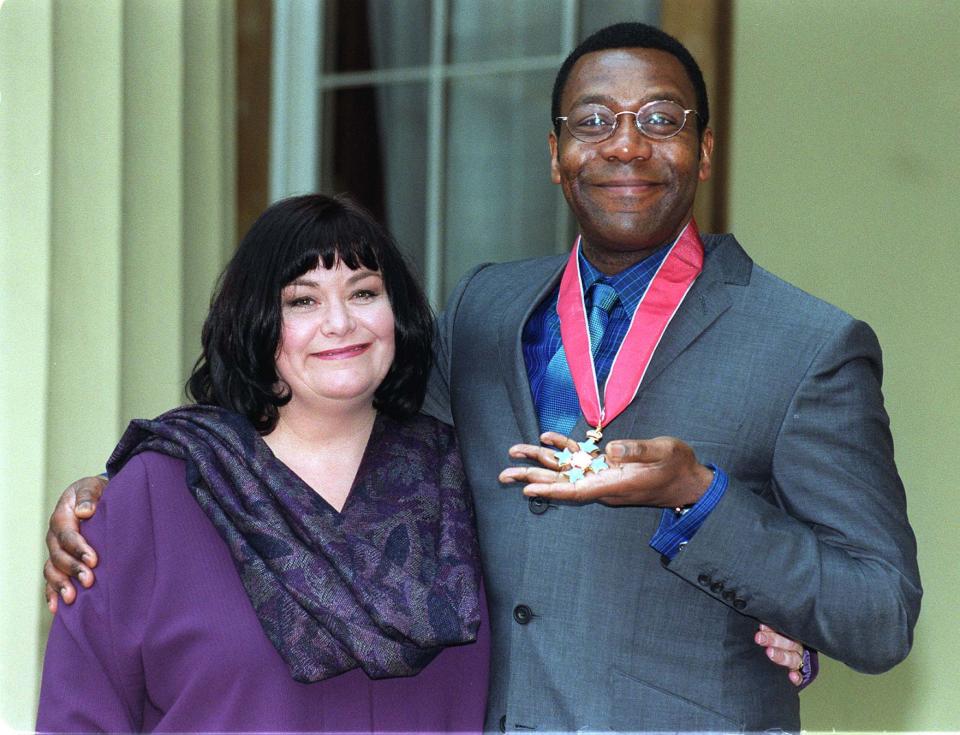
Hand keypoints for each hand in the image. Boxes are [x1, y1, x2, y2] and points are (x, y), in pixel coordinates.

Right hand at [44, 475, 107, 612]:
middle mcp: (55, 536)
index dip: (79, 548)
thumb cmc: (95, 492)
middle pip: (58, 556)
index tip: (94, 560)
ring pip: (52, 570)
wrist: (93, 497)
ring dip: (61, 585)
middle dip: (73, 569)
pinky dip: (52, 592)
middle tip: (89, 580)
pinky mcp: (60, 560)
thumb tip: (84, 511)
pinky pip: (51, 578)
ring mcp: (56, 550)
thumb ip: (89, 496)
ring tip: (72, 598)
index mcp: (62, 517)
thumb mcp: (93, 486)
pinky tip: (57, 606)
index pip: (68, 535)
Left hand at [499, 432, 712, 507]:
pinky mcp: (607, 467)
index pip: (575, 490)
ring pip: (565, 470)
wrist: (689, 480)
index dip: (550, 490)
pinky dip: (563, 449)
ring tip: (514, 453)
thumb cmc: (678, 466)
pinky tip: (547, 439)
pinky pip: (579, 459)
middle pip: (561, 482)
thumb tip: (610, 450)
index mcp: (613, 484)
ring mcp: (603, 475)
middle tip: (504, 473)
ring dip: (540, 461)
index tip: (527, 490)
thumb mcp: (663, 453)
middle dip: (532, 477)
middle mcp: (602, 483)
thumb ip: (637, 451)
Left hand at [755, 624, 809, 687]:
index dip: (772, 629)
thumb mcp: (773, 635)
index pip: (784, 630)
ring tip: (769, 652)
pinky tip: (792, 676)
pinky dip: (797, 677)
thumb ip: (766, 630)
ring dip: (781, 656)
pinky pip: (800, 677)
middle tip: (759, 638)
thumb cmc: (775, 644)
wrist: (790, 659)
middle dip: (773, 639)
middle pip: (789, 643)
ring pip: (793, 659)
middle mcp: (796, 648)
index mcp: (790, 636)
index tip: (761, 626)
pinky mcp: (798, 675)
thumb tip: (757, 625)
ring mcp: (798, 662)